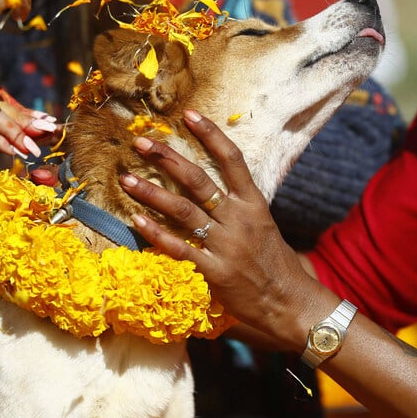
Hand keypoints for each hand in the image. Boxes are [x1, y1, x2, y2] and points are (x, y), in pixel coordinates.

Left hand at [119, 109, 319, 337]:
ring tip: (127, 178)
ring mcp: (225, 245)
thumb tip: (213, 185)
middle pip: (199, 180)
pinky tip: (137, 220)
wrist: (289, 302)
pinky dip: (157, 234)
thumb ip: (239, 205)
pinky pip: (179, 248)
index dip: (211, 134)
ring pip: (183, 211)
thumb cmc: (274, 263)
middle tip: (142, 142)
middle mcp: (239, 219)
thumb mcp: (263, 225)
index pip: (232, 159)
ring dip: (152, 193)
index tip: (188, 115)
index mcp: (254, 203)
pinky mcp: (213, 271)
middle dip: (168, 158)